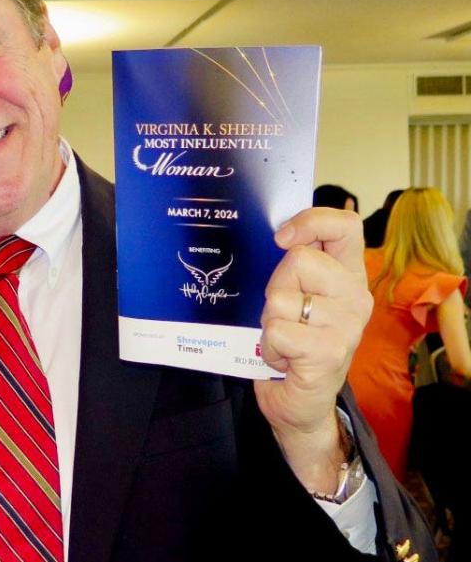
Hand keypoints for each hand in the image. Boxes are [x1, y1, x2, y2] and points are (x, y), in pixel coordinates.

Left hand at [255, 207, 372, 493]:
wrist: (301, 406)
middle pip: (298, 260)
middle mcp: (356, 298)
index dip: (311, 221)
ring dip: (269, 322)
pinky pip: (277, 330)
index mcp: (350, 277)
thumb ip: (297, 267)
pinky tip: (284, 360)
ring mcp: (346, 326)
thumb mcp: (298, 296)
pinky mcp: (328, 353)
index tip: (282, 238)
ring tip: (285, 340)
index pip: (346, 226)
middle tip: (284, 315)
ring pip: (280, 298)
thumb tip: (281, 234)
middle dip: (276, 286)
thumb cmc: (295, 344)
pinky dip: (269, 347)